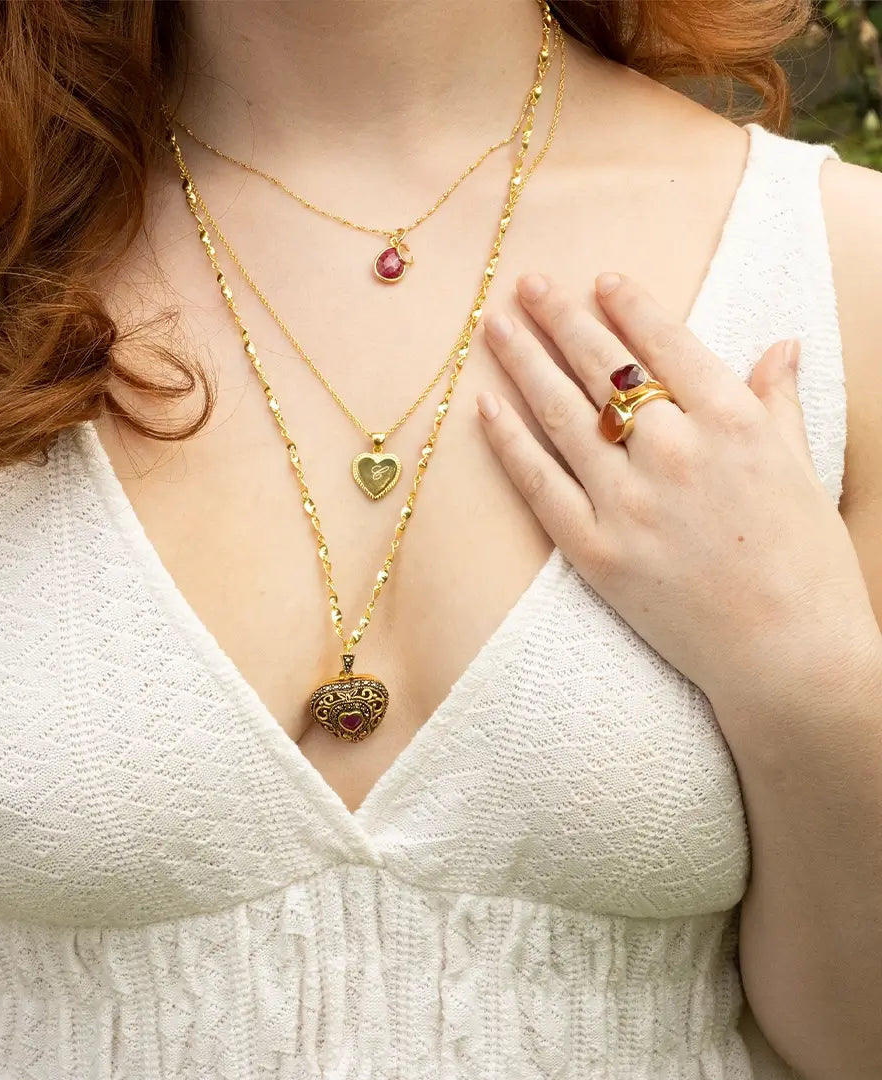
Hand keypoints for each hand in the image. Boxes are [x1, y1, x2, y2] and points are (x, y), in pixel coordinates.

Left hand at [477, 271, 881, 720]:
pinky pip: (540, 484)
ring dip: (523, 362)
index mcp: (734, 423)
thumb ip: (777, 402)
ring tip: (496, 326)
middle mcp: (676, 452)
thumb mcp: (802, 469)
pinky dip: (509, 442)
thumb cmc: (807, 563)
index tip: (599, 280)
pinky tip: (485, 405)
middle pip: (604, 369)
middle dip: (562, 318)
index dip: (628, 307)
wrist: (789, 657)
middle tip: (528, 284)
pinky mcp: (595, 552)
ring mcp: (630, 503)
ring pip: (563, 415)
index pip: (667, 345)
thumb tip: (781, 344)